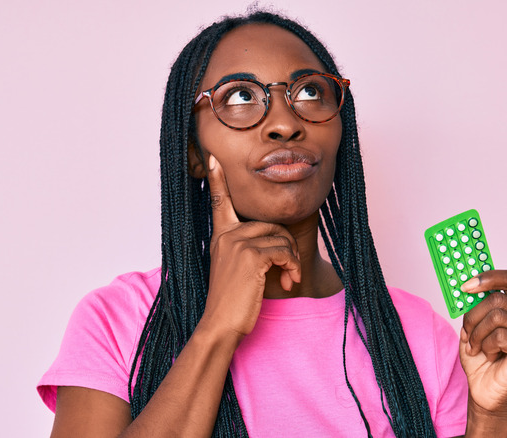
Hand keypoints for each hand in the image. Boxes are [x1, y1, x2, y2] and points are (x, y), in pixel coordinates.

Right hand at [199, 154, 301, 338]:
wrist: (221, 324)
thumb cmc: (232, 302)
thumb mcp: (234, 269)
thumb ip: (245, 250)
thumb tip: (275, 242)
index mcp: (220, 237)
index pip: (219, 202)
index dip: (216, 180)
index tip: (213, 159)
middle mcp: (227, 236)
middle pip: (272, 224)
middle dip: (287, 248)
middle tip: (289, 271)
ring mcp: (238, 244)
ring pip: (282, 238)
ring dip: (292, 261)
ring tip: (289, 279)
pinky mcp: (251, 256)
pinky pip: (285, 252)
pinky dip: (293, 267)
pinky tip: (288, 283)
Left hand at [459, 270, 506, 417]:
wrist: (484, 391)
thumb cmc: (481, 358)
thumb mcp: (473, 324)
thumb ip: (475, 303)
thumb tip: (467, 284)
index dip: (488, 277)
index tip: (465, 285)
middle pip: (498, 298)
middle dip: (473, 316)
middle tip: (466, 332)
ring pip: (496, 316)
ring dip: (477, 334)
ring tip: (477, 347)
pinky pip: (500, 336)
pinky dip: (486, 345)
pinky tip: (490, 355)